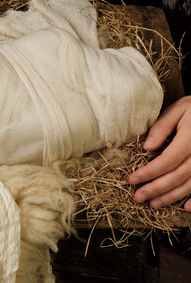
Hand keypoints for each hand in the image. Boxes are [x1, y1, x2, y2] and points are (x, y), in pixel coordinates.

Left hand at [129, 96, 190, 210]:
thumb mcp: (177, 109)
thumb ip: (161, 127)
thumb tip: (147, 148)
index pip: (168, 160)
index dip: (149, 172)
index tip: (132, 179)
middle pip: (178, 176)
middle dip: (156, 189)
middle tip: (138, 197)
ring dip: (171, 196)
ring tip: (154, 203)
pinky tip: (185, 208)